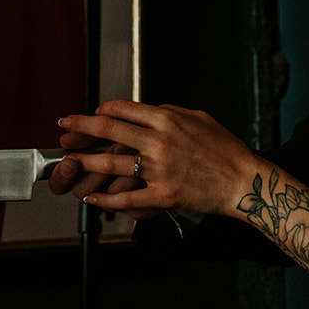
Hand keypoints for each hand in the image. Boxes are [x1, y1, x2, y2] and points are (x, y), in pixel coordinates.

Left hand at [57, 99, 265, 218]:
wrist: (243, 180)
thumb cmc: (225, 149)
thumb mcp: (199, 117)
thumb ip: (170, 112)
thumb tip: (149, 110)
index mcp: (167, 119)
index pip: (123, 108)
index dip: (102, 109)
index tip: (93, 113)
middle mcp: (159, 141)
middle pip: (109, 129)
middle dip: (81, 126)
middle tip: (65, 125)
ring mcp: (159, 169)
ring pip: (111, 164)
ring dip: (85, 163)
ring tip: (70, 163)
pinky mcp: (163, 195)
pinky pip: (127, 198)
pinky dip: (106, 199)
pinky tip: (93, 199)